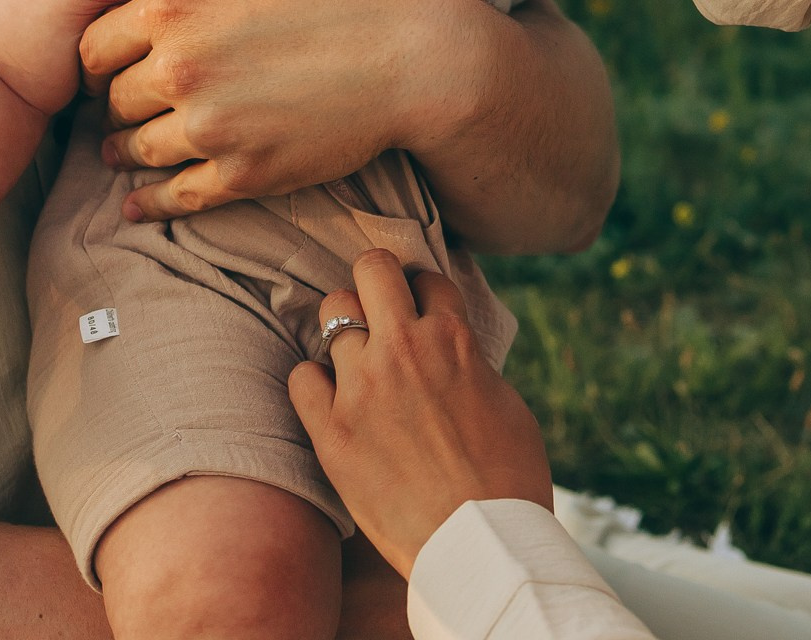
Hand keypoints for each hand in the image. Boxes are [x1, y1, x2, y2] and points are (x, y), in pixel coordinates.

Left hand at [81, 0, 501, 222]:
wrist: (412, 53)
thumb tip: (152, 4)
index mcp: (174, 7)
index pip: (93, 46)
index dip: (96, 62)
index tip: (105, 71)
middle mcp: (179, 68)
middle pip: (113, 101)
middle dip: (113, 107)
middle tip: (117, 112)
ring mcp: (209, 127)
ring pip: (136, 151)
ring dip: (125, 153)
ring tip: (123, 154)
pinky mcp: (243, 174)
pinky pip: (176, 197)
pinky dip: (149, 204)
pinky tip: (137, 205)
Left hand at [289, 250, 553, 577]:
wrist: (482, 543)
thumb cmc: (509, 478)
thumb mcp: (505, 401)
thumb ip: (472, 364)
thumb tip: (454, 353)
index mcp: (454, 338)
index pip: (427, 278)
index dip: (425, 295)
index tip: (422, 313)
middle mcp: (404, 349)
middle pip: (371, 268)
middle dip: (377, 283)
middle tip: (380, 312)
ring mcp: (362, 387)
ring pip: (331, 315)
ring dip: (345, 334)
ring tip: (357, 362)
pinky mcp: (331, 432)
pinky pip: (300, 377)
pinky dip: (313, 383)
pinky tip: (331, 400)